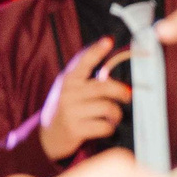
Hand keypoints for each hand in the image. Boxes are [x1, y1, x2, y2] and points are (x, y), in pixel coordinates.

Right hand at [36, 38, 133, 162]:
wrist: (49, 136)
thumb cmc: (67, 108)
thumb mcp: (70, 89)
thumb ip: (86, 80)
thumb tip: (111, 74)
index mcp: (69, 79)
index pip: (84, 61)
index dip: (97, 50)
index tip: (108, 40)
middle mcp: (69, 92)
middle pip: (105, 87)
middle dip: (121, 92)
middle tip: (127, 95)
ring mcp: (71, 111)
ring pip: (108, 108)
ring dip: (116, 114)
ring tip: (113, 116)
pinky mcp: (75, 129)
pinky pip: (105, 126)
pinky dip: (110, 128)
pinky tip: (105, 127)